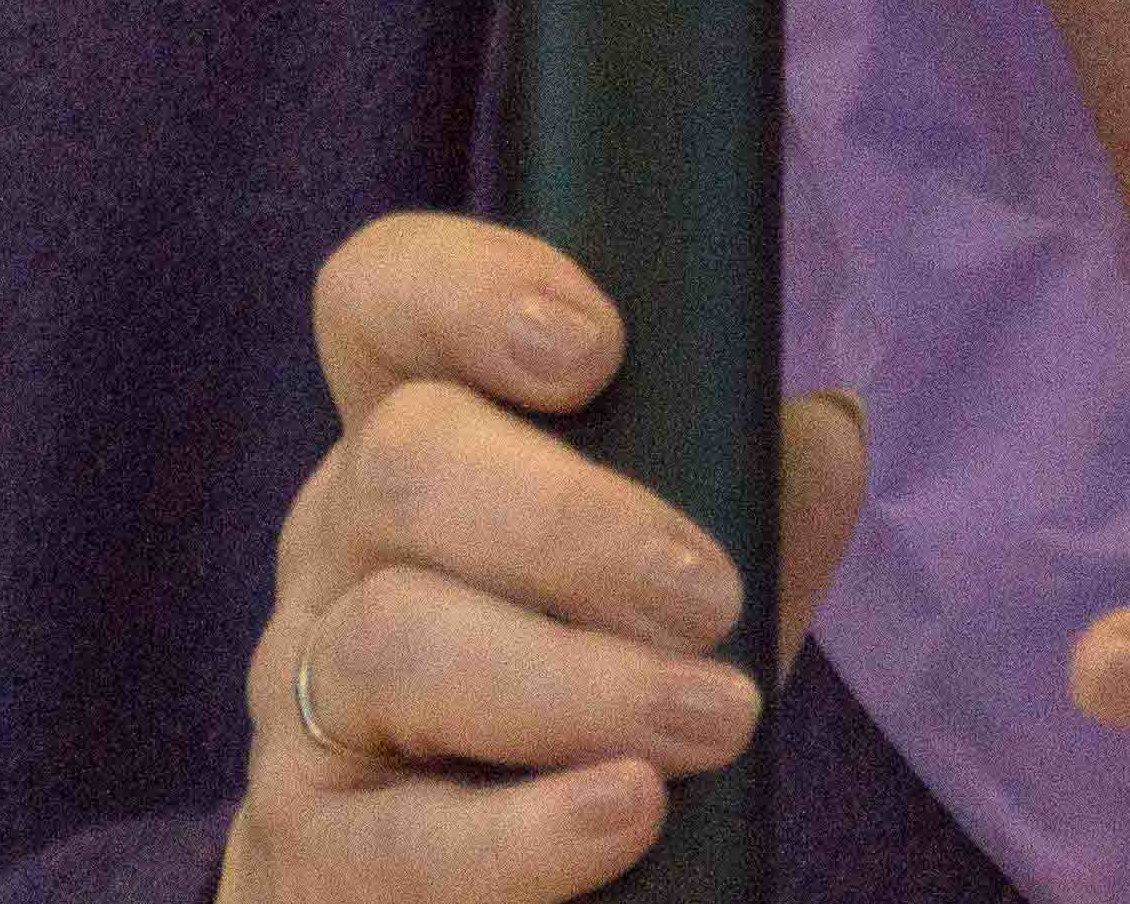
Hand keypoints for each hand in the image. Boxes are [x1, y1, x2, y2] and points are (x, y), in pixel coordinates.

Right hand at [221, 213, 868, 903]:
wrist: (490, 896)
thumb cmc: (595, 706)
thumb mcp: (679, 590)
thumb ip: (757, 502)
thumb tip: (826, 431)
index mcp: (422, 445)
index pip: (383, 300)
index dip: (467, 287)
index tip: (596, 345)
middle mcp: (339, 549)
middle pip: (402, 459)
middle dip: (572, 523)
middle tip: (707, 595)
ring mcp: (303, 703)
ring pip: (394, 641)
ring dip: (574, 683)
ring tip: (712, 721)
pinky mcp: (310, 858)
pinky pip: (396, 841)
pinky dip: (523, 834)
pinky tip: (625, 816)